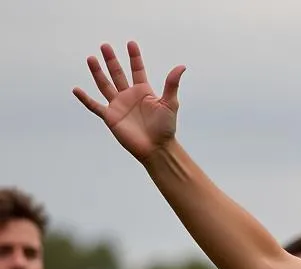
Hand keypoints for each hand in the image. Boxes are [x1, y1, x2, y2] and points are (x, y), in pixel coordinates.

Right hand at [73, 41, 185, 162]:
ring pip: (105, 85)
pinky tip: (76, 89)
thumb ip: (172, 84)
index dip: (134, 57)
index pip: (137, 70)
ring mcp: (118, 106)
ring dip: (97, 72)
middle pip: (117, 74)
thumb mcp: (170, 103)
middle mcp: (129, 96)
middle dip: (111, 60)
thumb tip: (181, 67)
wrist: (157, 148)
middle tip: (105, 46)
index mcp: (143, 91)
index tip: (131, 43)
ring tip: (91, 58)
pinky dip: (85, 99)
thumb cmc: (165, 128)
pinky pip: (95, 106)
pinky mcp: (111, 117)